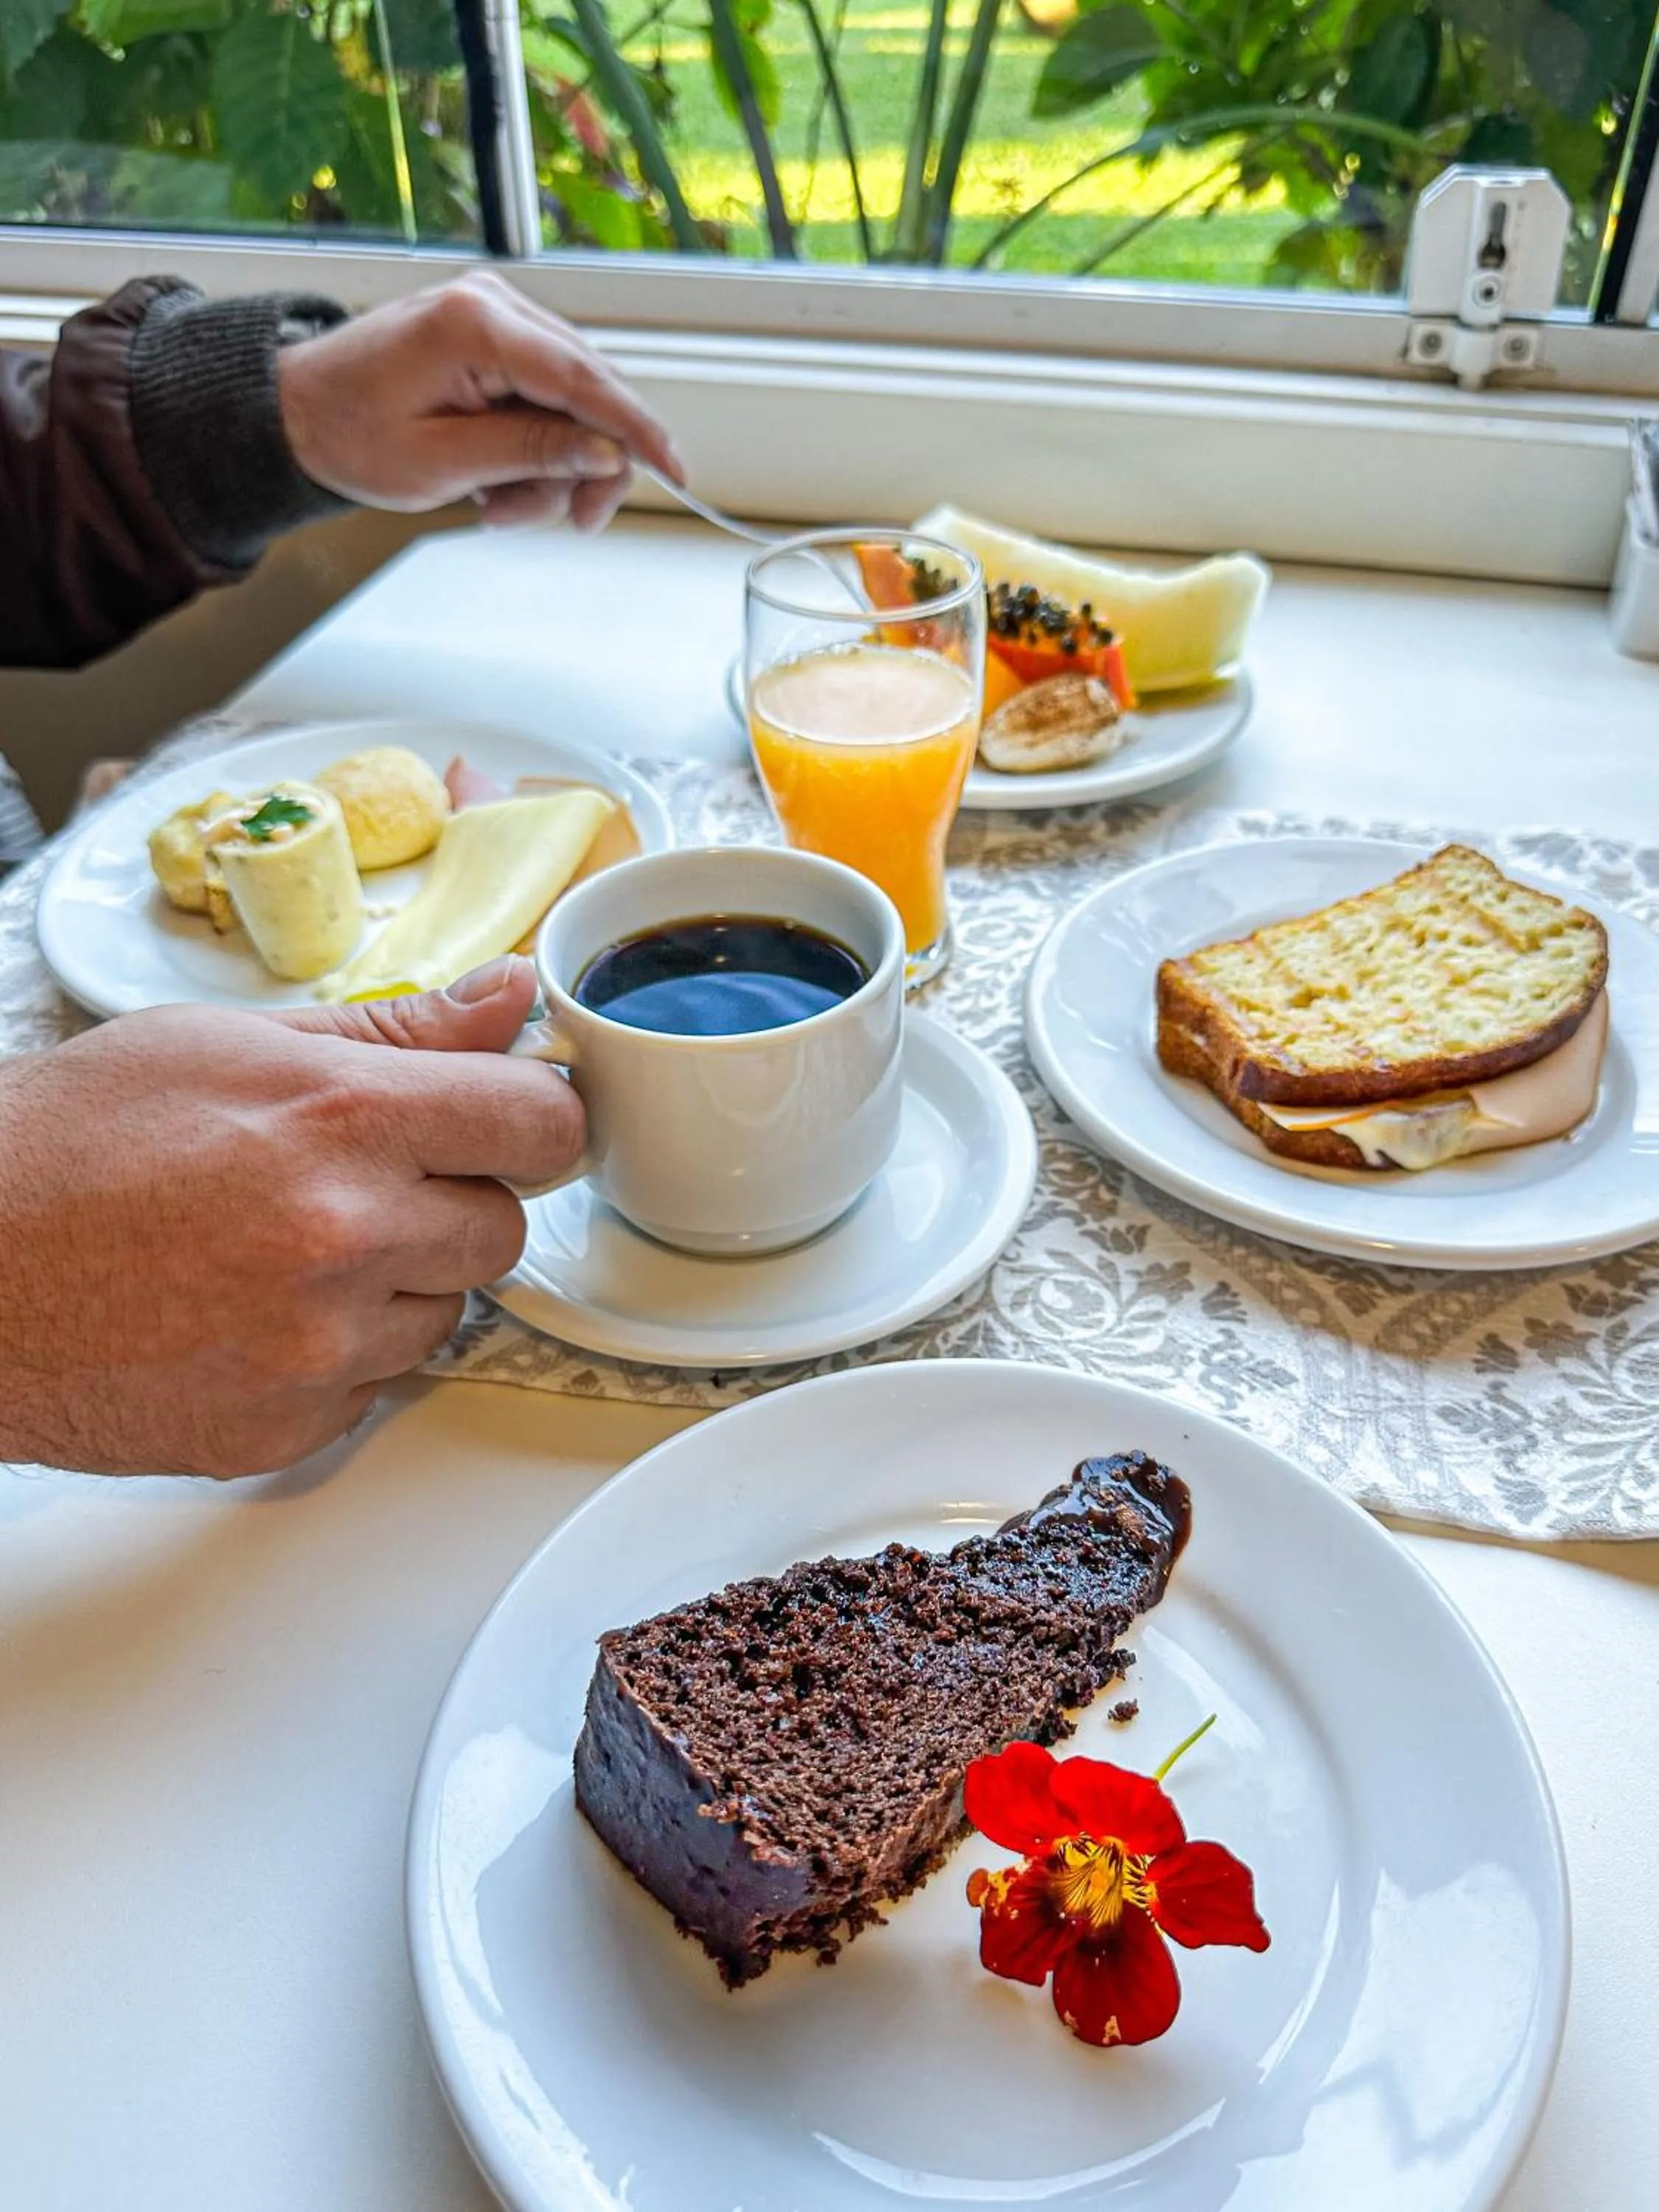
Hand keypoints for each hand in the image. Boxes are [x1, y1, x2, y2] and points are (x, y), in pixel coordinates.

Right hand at [0, 957, 579, 1476]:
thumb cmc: (67, 1143)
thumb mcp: (228, 1042)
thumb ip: (394, 1029)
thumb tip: (506, 1000)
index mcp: (343, 1118)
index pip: (539, 1121)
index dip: (529, 1115)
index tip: (506, 1118)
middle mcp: (345, 1235)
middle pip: (503, 1228)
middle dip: (451, 1202)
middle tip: (355, 1182)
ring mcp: (318, 1345)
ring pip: (445, 1312)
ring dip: (396, 1282)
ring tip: (283, 1248)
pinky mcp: (287, 1425)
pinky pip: (374, 1384)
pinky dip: (336, 1353)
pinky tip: (251, 1311)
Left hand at [276, 269, 683, 530]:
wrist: (296, 411)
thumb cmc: (349, 434)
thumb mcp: (443, 463)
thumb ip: (531, 452)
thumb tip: (606, 453)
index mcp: (476, 325)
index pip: (584, 379)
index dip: (636, 430)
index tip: (675, 471)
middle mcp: (493, 304)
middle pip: (590, 392)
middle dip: (584, 467)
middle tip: (565, 523)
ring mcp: (496, 315)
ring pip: (574, 403)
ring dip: (551, 468)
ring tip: (496, 506)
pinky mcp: (494, 336)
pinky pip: (547, 397)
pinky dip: (534, 448)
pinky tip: (495, 477)